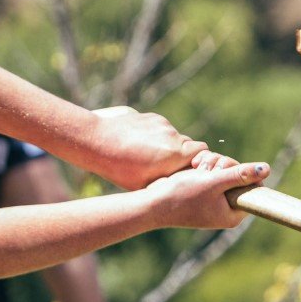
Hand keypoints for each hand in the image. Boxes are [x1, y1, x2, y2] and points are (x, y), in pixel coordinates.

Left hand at [86, 106, 206, 190]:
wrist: (99, 141)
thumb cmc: (121, 169)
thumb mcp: (146, 184)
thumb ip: (170, 179)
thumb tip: (183, 182)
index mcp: (175, 155)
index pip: (202, 151)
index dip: (198, 159)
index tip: (189, 167)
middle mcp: (173, 137)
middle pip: (188, 144)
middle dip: (182, 153)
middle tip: (166, 165)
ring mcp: (162, 124)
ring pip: (173, 136)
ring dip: (166, 145)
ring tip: (146, 155)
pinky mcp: (152, 117)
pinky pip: (160, 128)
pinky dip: (155, 135)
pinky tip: (138, 143)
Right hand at [146, 157, 269, 229]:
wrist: (153, 202)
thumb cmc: (182, 195)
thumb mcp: (214, 182)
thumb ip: (240, 175)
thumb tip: (266, 169)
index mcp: (233, 214)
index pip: (253, 188)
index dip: (242, 173)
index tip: (225, 171)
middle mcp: (225, 209)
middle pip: (239, 176)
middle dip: (224, 166)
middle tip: (207, 169)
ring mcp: (214, 200)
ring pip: (225, 171)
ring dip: (212, 163)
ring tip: (197, 167)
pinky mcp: (203, 192)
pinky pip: (212, 172)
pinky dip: (204, 166)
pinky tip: (193, 167)